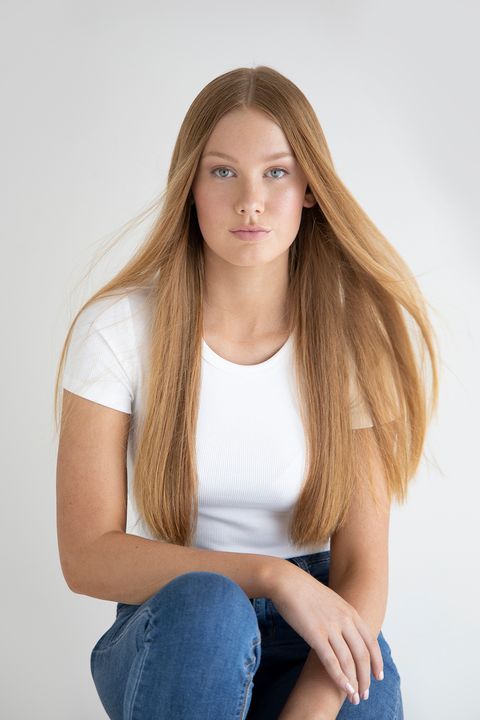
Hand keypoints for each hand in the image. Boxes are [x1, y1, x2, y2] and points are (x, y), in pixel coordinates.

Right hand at [270, 561, 383, 704]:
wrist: (288, 582)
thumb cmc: (306, 592)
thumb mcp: (331, 601)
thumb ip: (341, 617)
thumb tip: (345, 633)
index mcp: (350, 612)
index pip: (371, 641)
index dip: (376, 661)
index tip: (378, 676)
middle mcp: (345, 620)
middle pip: (362, 654)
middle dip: (366, 677)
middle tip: (365, 693)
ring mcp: (331, 627)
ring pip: (349, 661)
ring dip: (354, 682)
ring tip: (355, 697)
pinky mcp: (315, 635)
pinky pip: (331, 661)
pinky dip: (340, 678)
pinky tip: (344, 689)